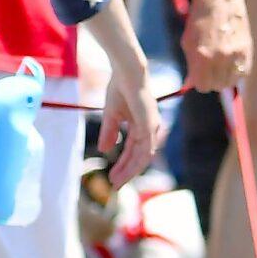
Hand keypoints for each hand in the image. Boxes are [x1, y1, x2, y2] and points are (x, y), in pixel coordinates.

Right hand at [96, 52, 162, 189]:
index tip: (112, 177)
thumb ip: (109, 132)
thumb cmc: (120, 87)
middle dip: (126, 172)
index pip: (133, 150)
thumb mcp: (111, 114)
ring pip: (142, 157)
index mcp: (142, 125)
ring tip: (116, 182)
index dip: (123, 164)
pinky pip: (143, 149)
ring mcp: (152, 127)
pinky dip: (134, 162)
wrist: (127, 72)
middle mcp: (150, 128)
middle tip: (115, 186)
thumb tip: (104, 150)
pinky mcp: (149, 125)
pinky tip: (124, 171)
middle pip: (139, 157)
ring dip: (129, 171)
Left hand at [181, 0, 251, 91]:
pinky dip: (237, 71)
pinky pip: (243, 72)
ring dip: (225, 78)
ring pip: (232, 81)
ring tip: (220, 66)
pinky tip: (231, 62)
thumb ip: (191, 65)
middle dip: (211, 81)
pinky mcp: (247, 49)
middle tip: (209, 71)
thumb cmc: (199, 19)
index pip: (202, 86)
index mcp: (201, 57)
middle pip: (217, 86)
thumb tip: (191, 83)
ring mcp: (235, 54)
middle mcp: (220, 58)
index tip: (199, 76)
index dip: (199, 82)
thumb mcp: (188, 42)